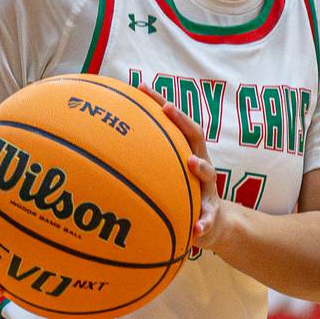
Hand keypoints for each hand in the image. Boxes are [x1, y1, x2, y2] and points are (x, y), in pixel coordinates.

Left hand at [153, 95, 229, 250]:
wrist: (215, 225)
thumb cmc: (183, 196)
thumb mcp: (167, 178)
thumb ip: (147, 165)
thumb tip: (104, 152)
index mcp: (188, 154)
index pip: (177, 124)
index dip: (162, 105)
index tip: (143, 88)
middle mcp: (201, 166)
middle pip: (196, 137)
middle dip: (182, 121)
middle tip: (167, 109)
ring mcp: (209, 189)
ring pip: (209, 174)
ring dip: (201, 167)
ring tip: (191, 164)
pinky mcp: (212, 214)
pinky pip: (209, 218)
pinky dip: (204, 223)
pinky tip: (196, 230)